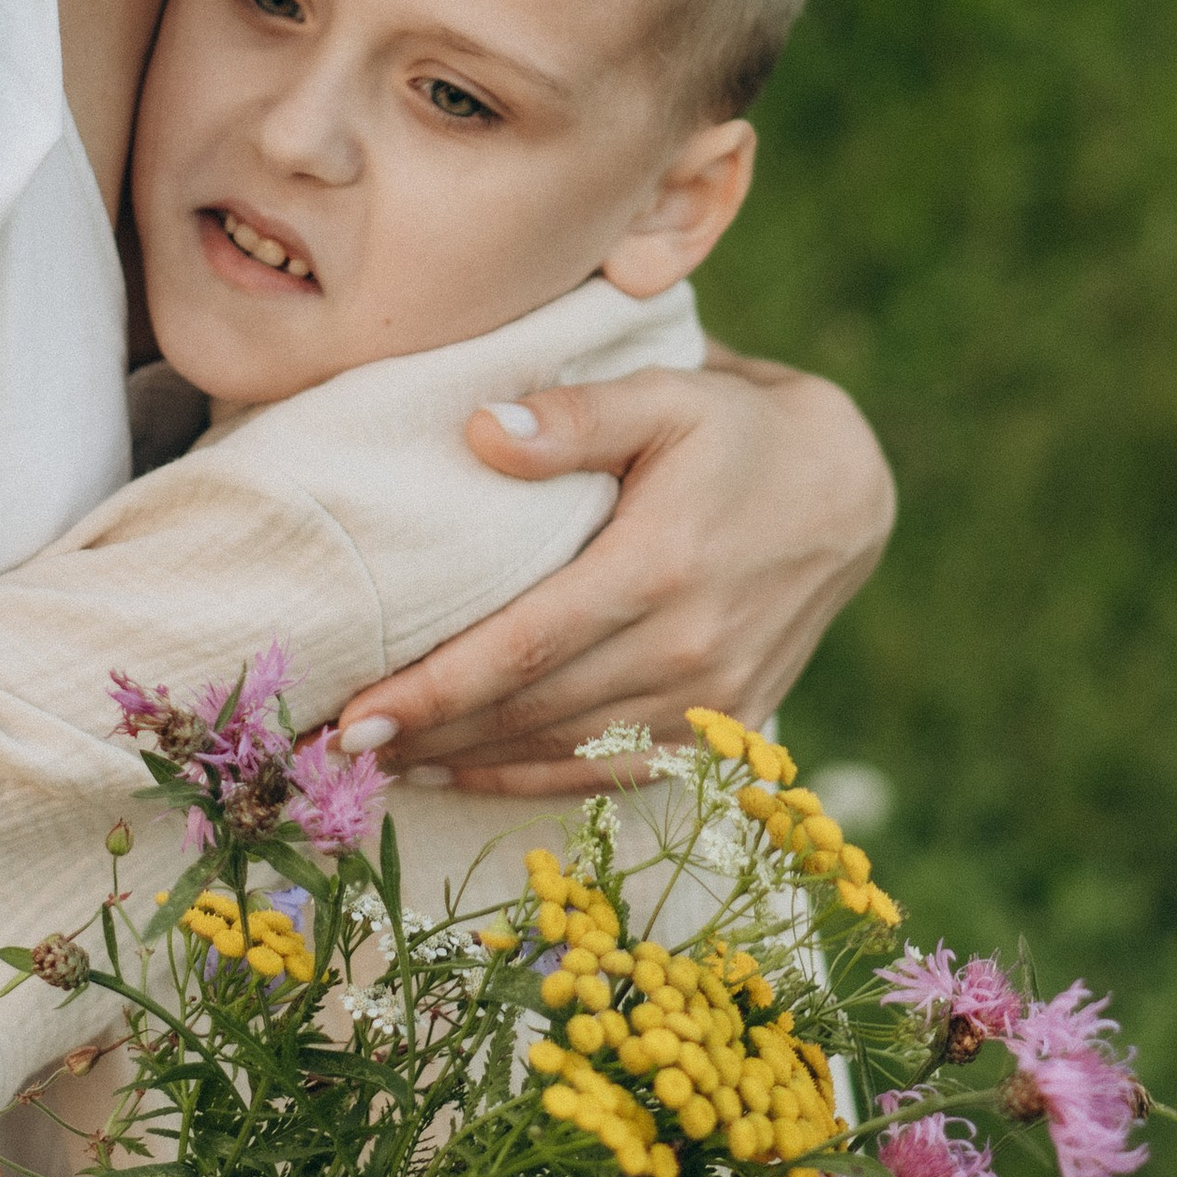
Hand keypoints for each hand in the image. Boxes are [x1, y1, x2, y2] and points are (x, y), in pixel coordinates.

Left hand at [335, 351, 891, 793]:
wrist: (846, 493)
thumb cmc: (732, 432)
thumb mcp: (663, 394)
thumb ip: (573, 415)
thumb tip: (476, 431)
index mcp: (660, 567)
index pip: (521, 649)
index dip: (432, 691)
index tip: (352, 715)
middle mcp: (688, 649)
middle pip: (529, 711)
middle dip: (426, 735)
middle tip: (330, 751)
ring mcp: (712, 701)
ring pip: (565, 752)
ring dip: (469, 764)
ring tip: (381, 766)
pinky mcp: (727, 729)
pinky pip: (615, 771)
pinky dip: (536, 782)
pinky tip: (471, 773)